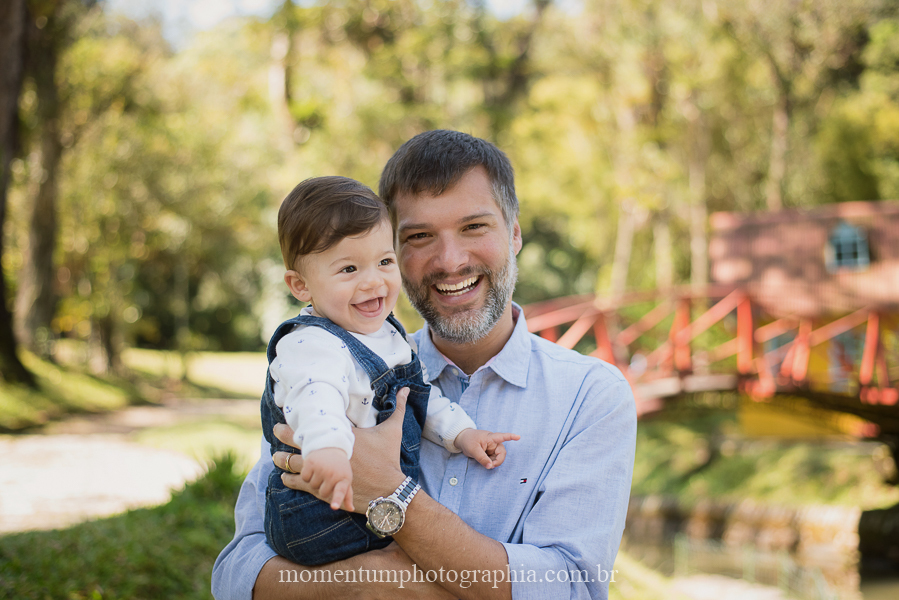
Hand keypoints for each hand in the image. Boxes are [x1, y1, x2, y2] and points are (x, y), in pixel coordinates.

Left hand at [273, 388, 408, 511]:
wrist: (389, 490)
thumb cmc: (389, 459)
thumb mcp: (393, 431)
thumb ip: (399, 408)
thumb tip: (407, 389)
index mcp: (344, 436)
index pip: (317, 423)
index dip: (301, 418)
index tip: (291, 412)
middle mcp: (331, 452)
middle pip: (300, 441)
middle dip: (284, 434)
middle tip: (275, 429)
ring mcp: (325, 471)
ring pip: (295, 463)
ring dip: (282, 459)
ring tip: (275, 456)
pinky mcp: (323, 489)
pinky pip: (300, 483)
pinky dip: (290, 479)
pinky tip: (284, 476)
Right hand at [299, 447, 353, 510]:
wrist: (330, 445)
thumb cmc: (339, 467)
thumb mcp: (345, 479)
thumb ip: (347, 495)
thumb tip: (351, 509)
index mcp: (343, 478)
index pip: (340, 491)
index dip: (337, 500)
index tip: (334, 507)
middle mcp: (333, 473)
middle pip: (322, 493)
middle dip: (323, 487)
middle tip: (328, 476)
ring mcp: (321, 468)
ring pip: (312, 486)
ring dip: (315, 480)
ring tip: (322, 470)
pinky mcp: (310, 463)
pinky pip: (304, 478)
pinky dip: (307, 474)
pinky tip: (314, 467)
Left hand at [454, 429, 519, 468]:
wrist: (462, 439)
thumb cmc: (468, 440)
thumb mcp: (473, 449)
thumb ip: (482, 458)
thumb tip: (490, 467)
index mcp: (491, 438)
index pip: (502, 437)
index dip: (511, 437)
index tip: (518, 437)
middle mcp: (494, 442)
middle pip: (502, 453)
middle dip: (498, 461)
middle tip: (491, 466)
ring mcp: (492, 448)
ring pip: (498, 458)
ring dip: (493, 462)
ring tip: (486, 464)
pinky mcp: (490, 452)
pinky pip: (493, 459)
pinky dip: (490, 463)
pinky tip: (486, 463)